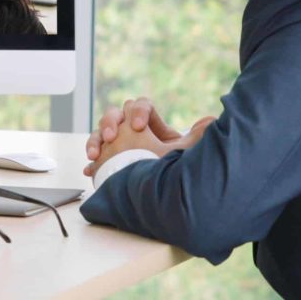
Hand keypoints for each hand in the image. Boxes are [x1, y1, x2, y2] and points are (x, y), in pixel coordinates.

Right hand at [83, 97, 215, 176]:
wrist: (161, 196)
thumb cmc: (169, 169)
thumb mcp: (182, 152)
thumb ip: (195, 137)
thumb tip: (211, 121)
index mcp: (147, 124)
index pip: (138, 105)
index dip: (137, 111)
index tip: (138, 126)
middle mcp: (129, 131)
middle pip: (114, 114)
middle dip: (110, 122)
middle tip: (112, 138)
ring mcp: (115, 146)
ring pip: (99, 132)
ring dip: (95, 140)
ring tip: (94, 154)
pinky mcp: (106, 162)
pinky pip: (94, 157)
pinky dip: (92, 163)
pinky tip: (89, 170)